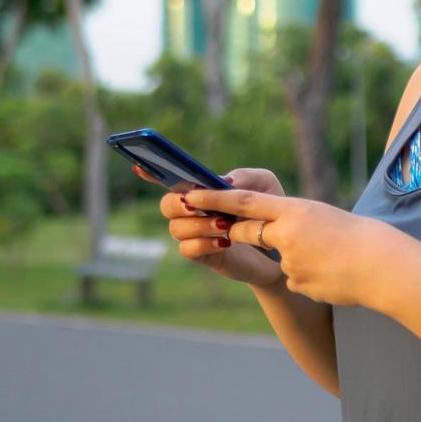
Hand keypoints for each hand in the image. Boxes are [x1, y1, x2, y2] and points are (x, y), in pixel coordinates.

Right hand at [137, 164, 286, 288]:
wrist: (282, 245)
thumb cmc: (268, 209)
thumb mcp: (264, 184)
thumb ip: (244, 177)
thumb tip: (222, 181)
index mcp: (202, 189)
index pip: (170, 180)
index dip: (151, 173)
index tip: (138, 166)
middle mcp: (192, 211)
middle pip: (166, 204)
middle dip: (179, 203)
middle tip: (199, 204)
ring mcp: (195, 234)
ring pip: (176, 228)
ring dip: (199, 224)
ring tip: (225, 224)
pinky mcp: (204, 255)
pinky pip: (187, 249)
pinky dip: (203, 243)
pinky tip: (225, 242)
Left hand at [182, 186, 402, 306]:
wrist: (382, 266)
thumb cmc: (358, 237)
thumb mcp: (322, 217)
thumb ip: (293, 221)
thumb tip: (273, 233)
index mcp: (294, 209)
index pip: (246, 201)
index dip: (216, 198)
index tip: (192, 194)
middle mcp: (287, 233)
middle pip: (249, 232)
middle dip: (246, 234)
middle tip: (260, 233)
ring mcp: (289, 260)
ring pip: (278, 259)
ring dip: (299, 260)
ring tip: (329, 259)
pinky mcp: (295, 283)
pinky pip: (294, 279)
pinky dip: (310, 277)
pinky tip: (331, 276)